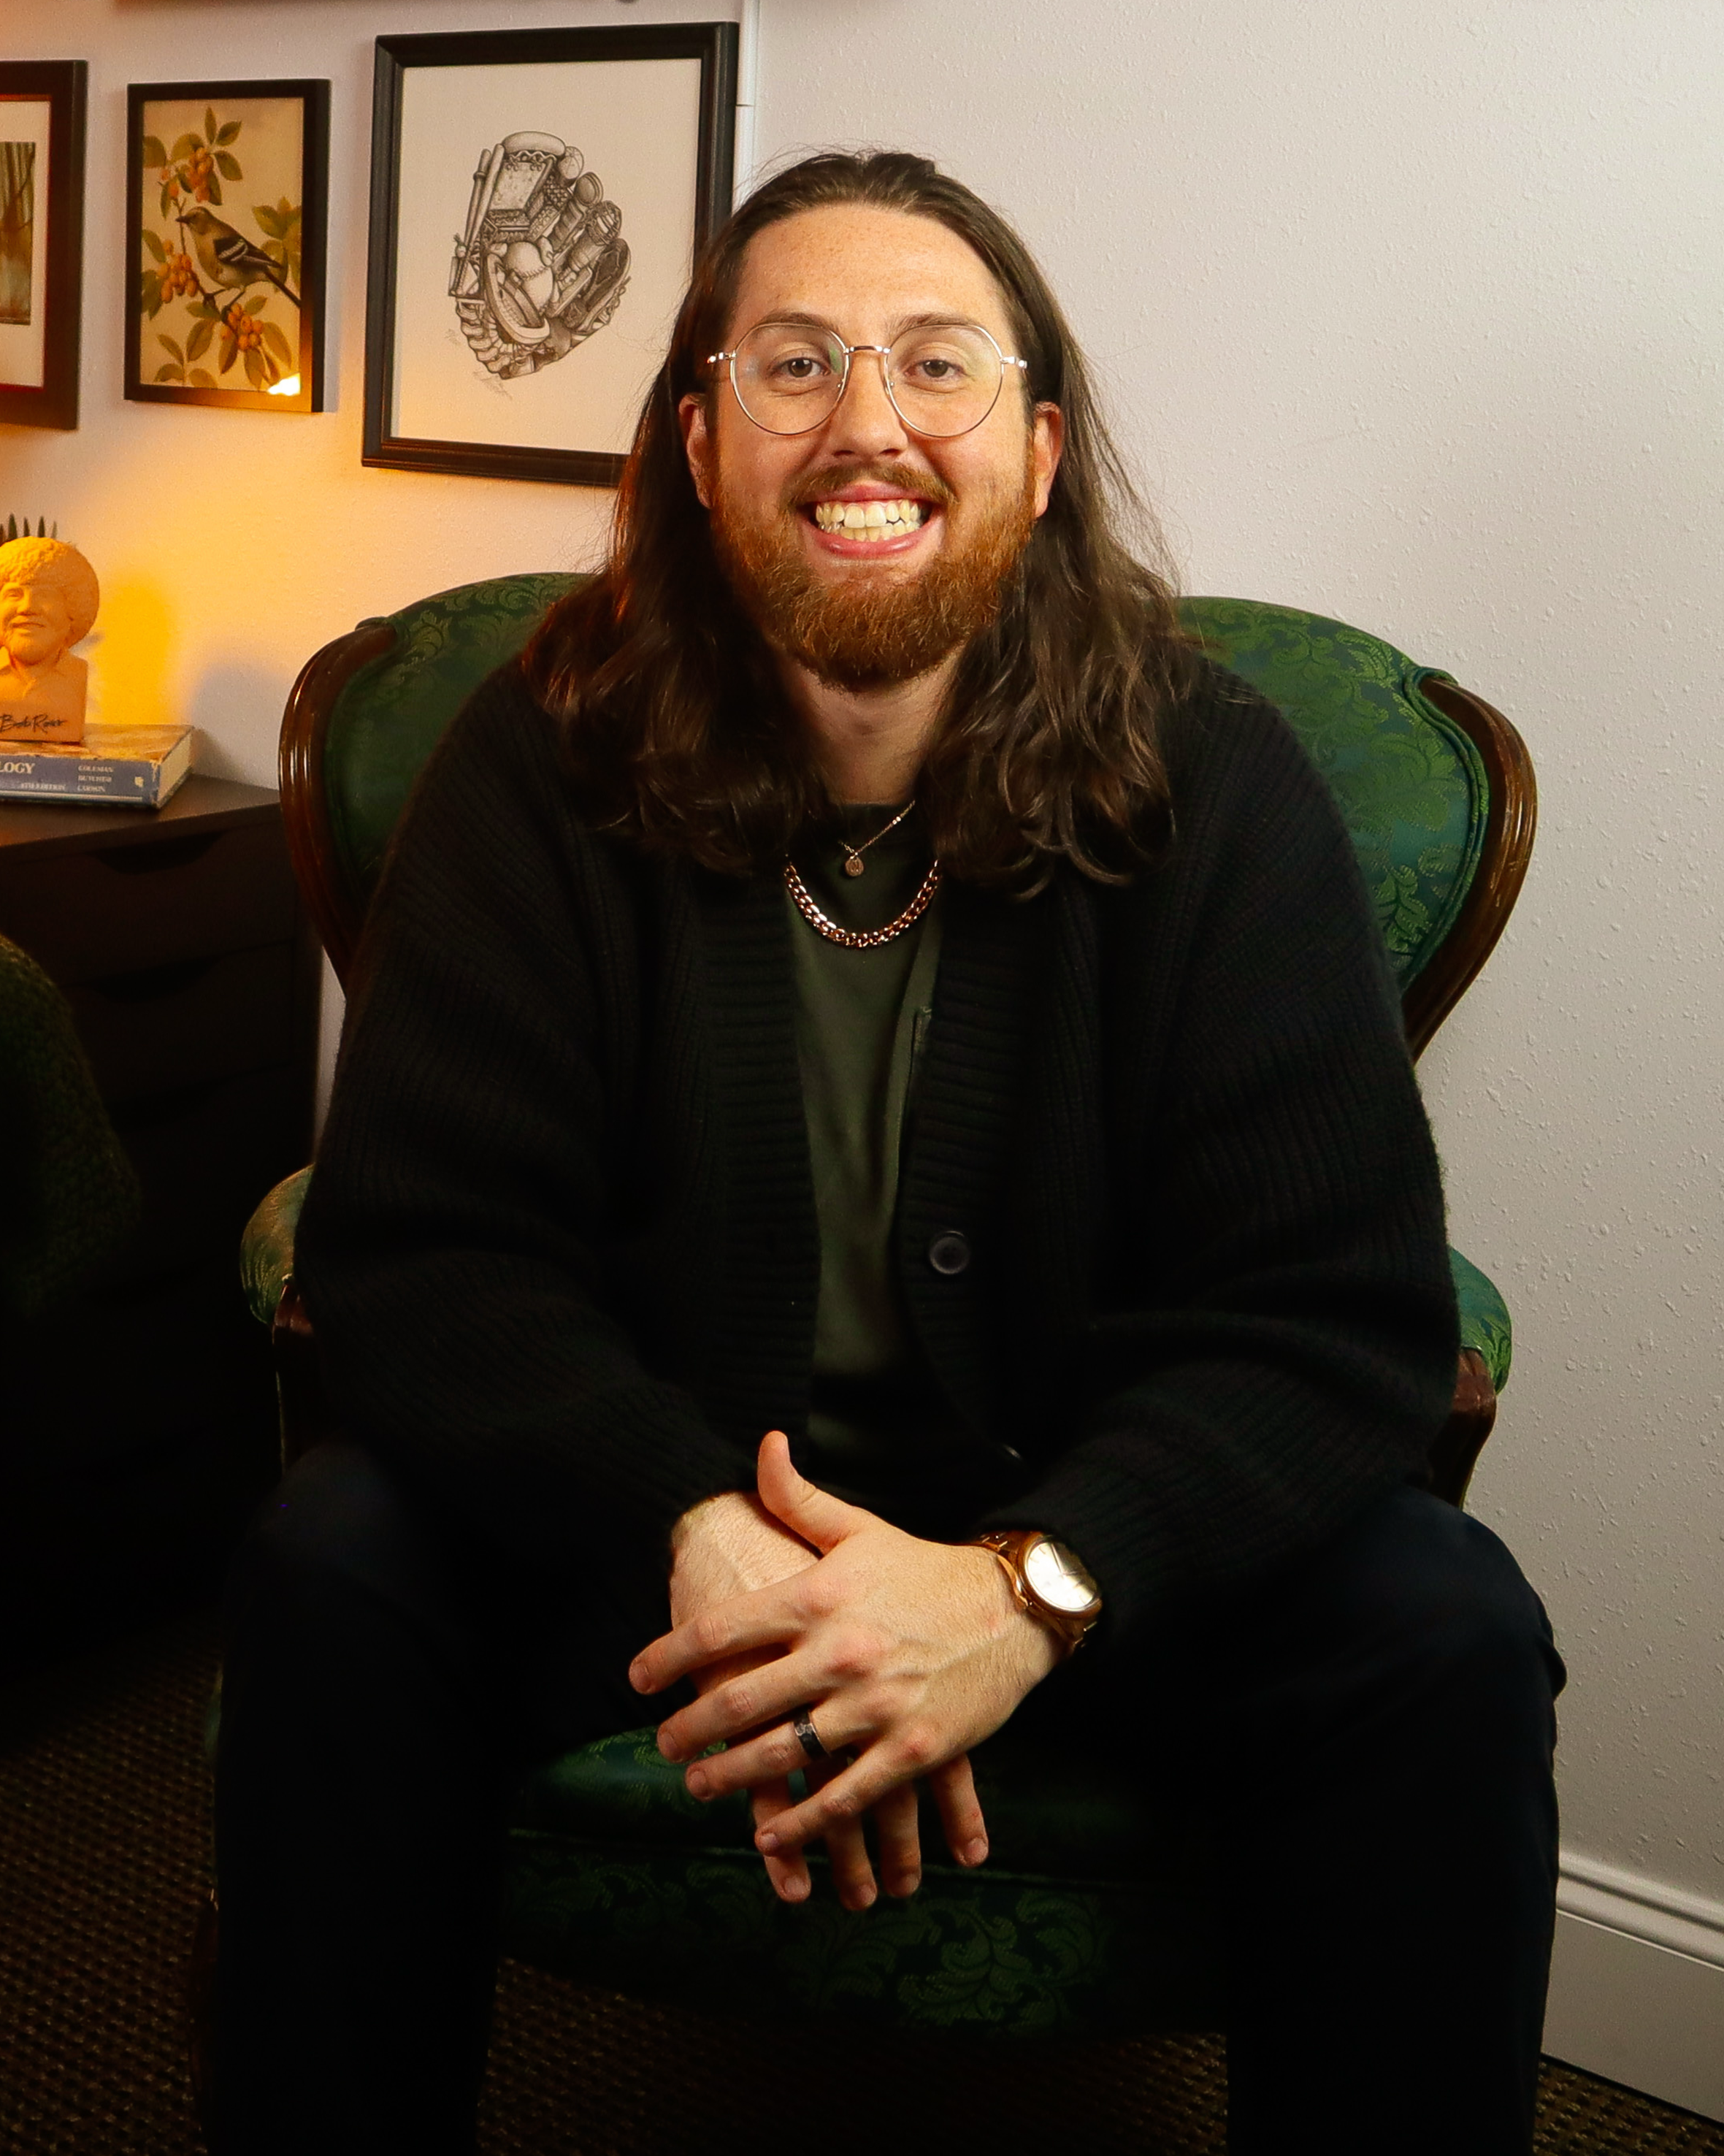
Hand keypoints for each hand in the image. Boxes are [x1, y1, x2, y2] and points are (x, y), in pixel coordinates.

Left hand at [633, 1432, 1059, 1896]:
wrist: (1014, 1608)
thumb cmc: (925, 1570)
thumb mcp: (860, 1529)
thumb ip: (799, 1498)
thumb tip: (764, 1444)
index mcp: (820, 1596)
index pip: (723, 1629)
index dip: (670, 1657)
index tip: (638, 1679)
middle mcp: (841, 1652)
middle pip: (742, 1699)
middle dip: (691, 1729)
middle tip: (663, 1744)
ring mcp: (877, 1706)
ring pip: (785, 1754)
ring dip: (731, 1777)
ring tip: (698, 1785)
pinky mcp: (913, 1749)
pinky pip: (845, 1796)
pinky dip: (801, 1822)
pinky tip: (769, 1833)